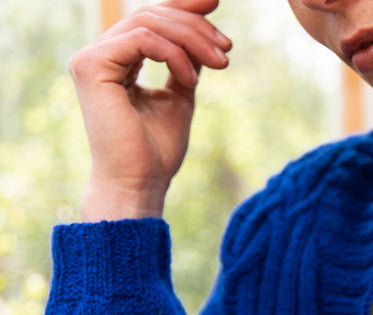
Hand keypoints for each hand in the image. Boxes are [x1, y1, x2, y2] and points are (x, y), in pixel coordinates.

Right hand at [68, 0, 231, 219]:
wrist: (140, 183)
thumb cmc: (158, 151)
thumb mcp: (180, 97)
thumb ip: (186, 64)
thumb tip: (204, 34)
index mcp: (117, 60)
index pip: (149, 18)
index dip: (183, 5)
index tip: (216, 3)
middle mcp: (99, 54)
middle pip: (152, 14)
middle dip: (196, 25)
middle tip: (227, 48)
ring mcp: (91, 58)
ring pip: (149, 22)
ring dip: (193, 39)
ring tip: (221, 63)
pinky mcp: (91, 66)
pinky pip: (143, 39)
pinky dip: (174, 54)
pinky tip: (191, 79)